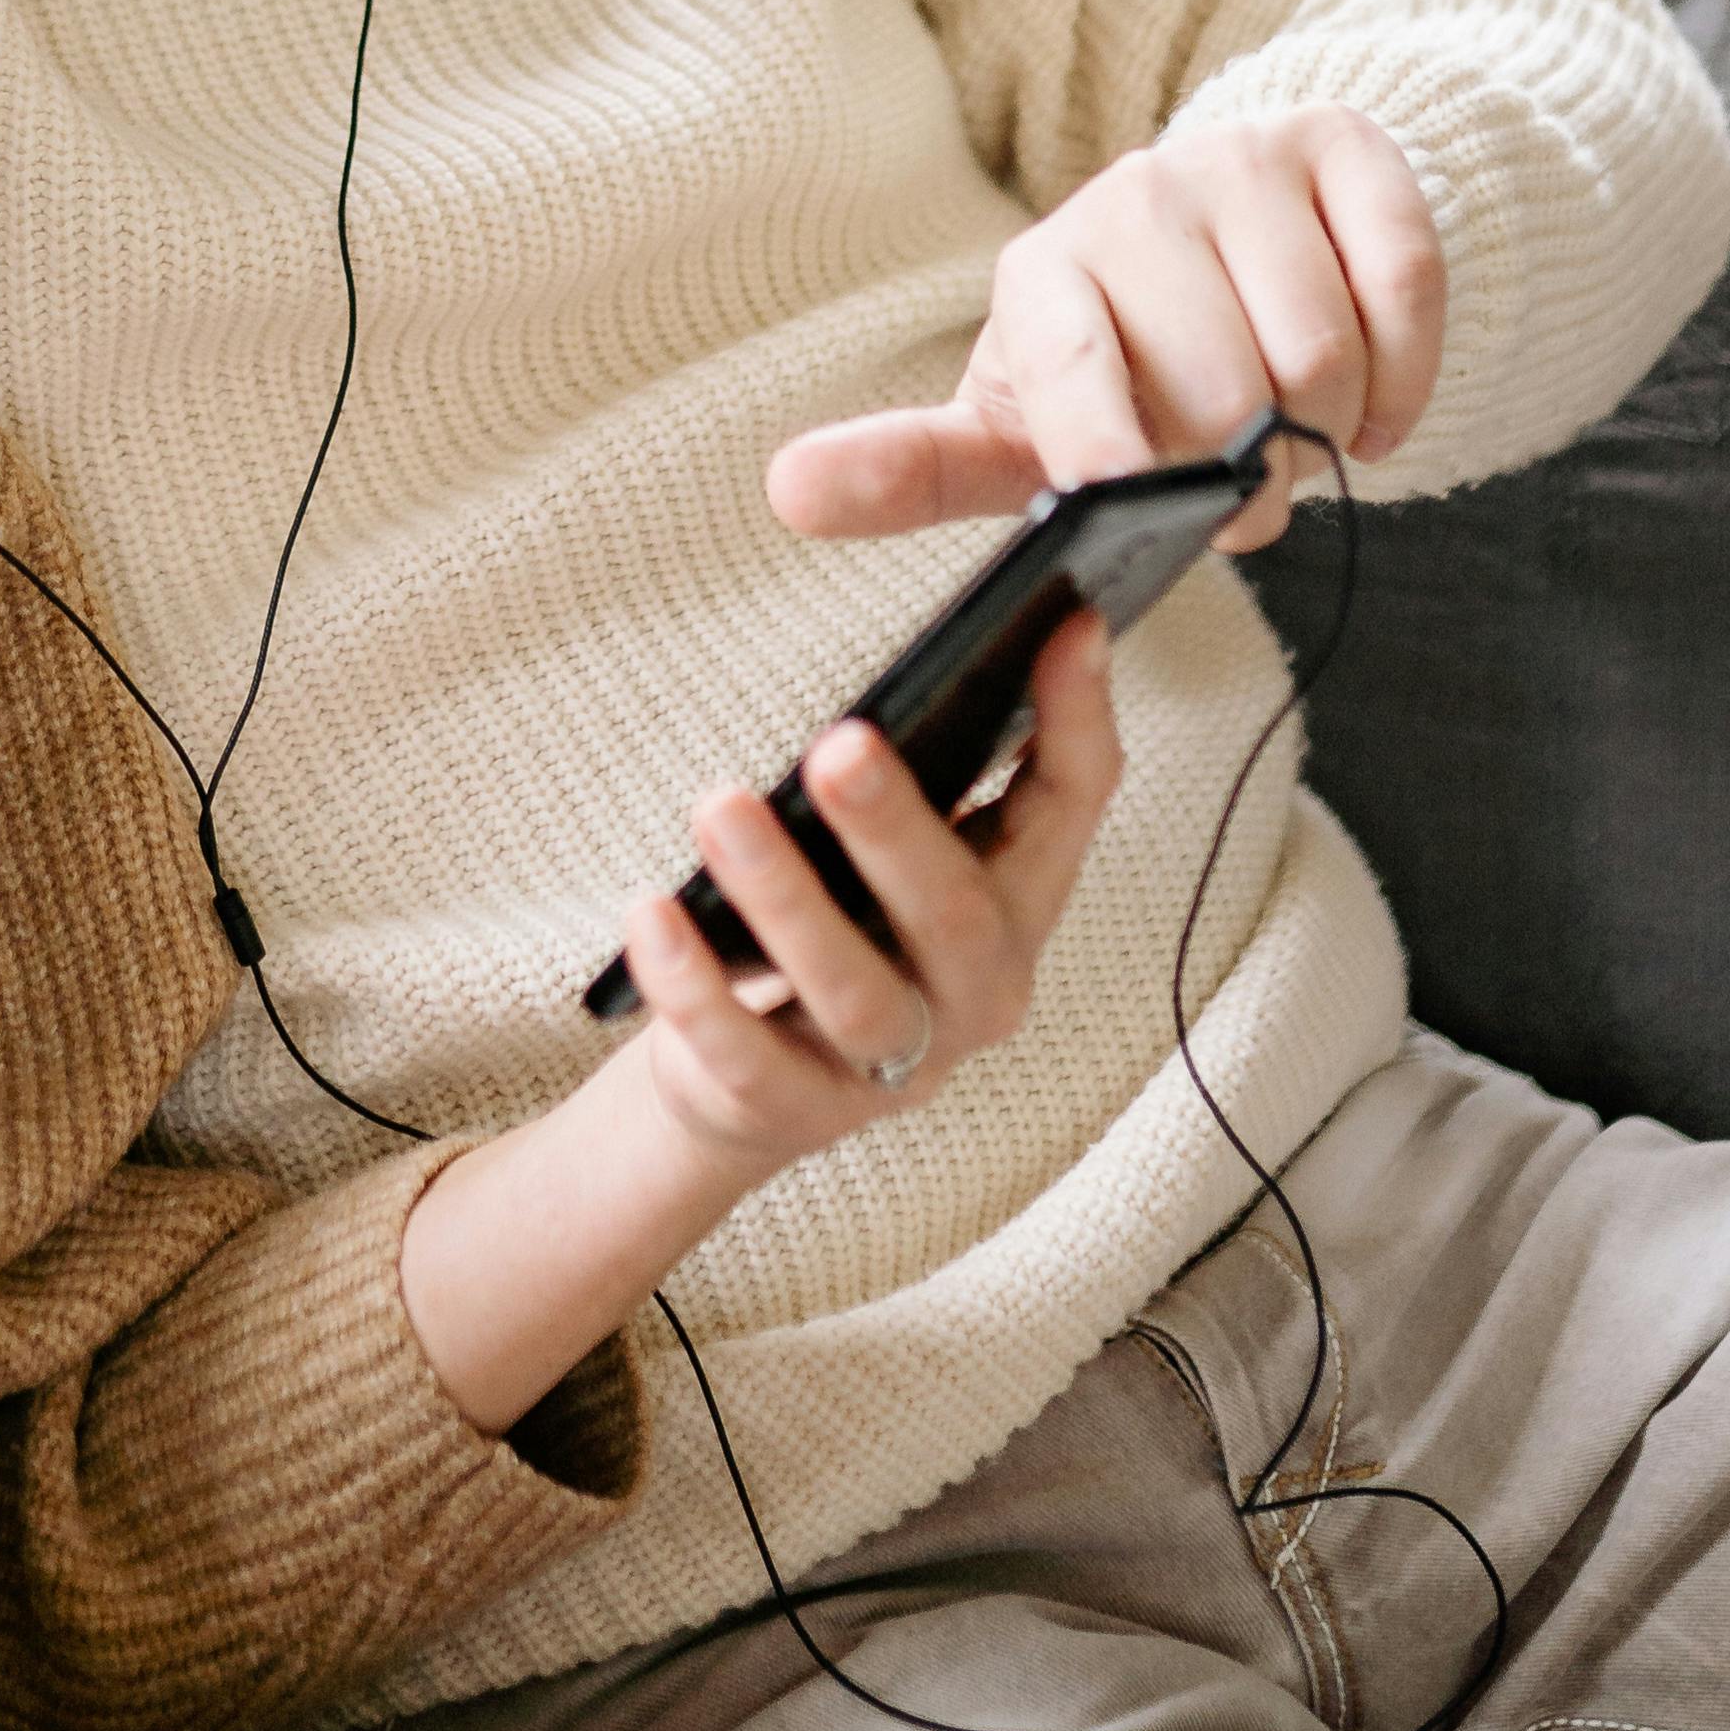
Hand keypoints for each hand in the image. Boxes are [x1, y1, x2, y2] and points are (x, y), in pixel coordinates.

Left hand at [394, 617, 1114, 1437]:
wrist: (752, 1085)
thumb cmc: (840, 926)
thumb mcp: (895, 850)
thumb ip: (930, 768)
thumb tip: (964, 639)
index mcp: (1017, 905)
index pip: (1072, 810)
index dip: (1079, 718)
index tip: (1068, 619)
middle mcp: (976, 994)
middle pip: (957, 918)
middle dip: (897, 829)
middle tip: (838, 744)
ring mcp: (892, 1068)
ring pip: (853, 991)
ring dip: (783, 895)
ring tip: (717, 805)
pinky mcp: (794, 1111)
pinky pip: (747, 1057)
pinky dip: (696, 987)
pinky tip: (650, 912)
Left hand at [769, 105, 1441, 552]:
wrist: (1242, 236)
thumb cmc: (1119, 365)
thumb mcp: (1018, 424)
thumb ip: (915, 469)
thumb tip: (784, 490)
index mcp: (1038, 276)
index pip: (1065, 367)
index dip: (1099, 443)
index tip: (1115, 495)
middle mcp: (1129, 202)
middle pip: (1223, 388)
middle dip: (1248, 485)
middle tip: (1243, 500)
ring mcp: (1236, 165)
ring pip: (1320, 353)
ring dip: (1330, 437)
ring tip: (1297, 443)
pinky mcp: (1340, 148)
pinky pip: (1403, 291)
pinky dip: (1406, 383)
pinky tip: (1374, 410)